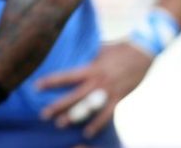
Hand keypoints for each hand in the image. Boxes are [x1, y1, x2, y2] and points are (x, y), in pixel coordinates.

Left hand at [37, 41, 153, 137]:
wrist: (144, 51)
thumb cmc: (121, 48)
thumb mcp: (102, 50)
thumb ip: (88, 57)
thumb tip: (74, 56)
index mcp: (93, 67)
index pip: (67, 76)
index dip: (52, 81)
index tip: (37, 86)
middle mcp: (99, 80)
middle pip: (74, 95)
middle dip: (58, 105)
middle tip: (43, 114)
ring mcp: (109, 90)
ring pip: (88, 106)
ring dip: (74, 116)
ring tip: (60, 124)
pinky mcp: (119, 97)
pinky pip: (106, 114)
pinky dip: (97, 124)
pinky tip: (87, 133)